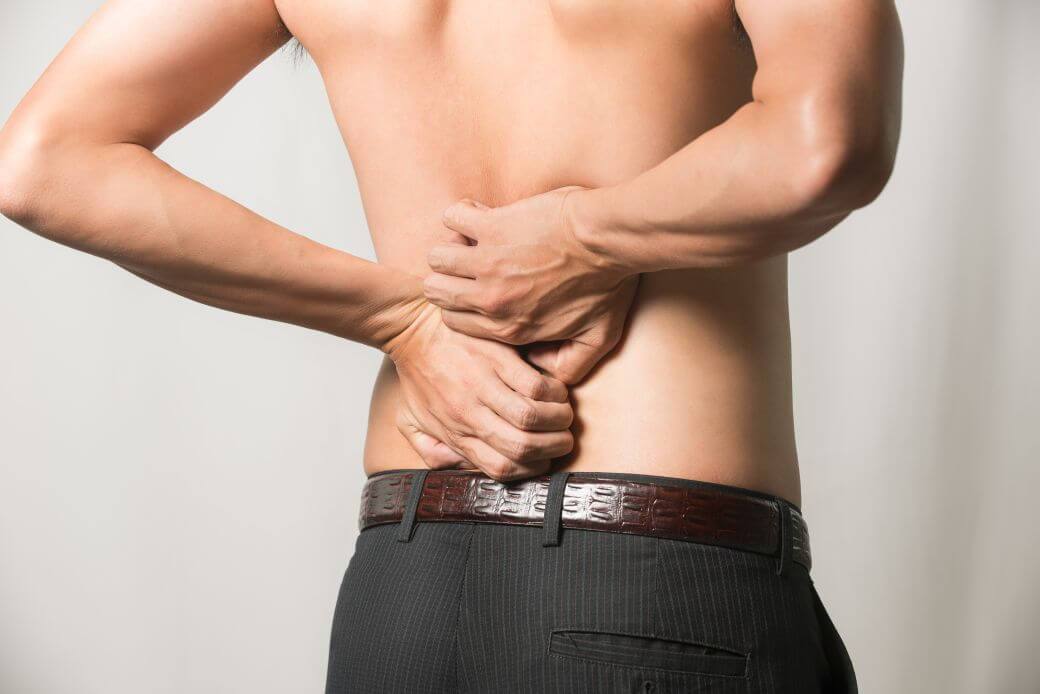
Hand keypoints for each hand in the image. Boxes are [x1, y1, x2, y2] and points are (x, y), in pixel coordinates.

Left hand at [383, 300, 574, 480]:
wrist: (413, 329)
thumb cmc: (418, 375)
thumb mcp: (410, 422)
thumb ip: (434, 452)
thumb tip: (463, 468)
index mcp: (455, 433)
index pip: (501, 467)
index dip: (531, 468)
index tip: (543, 459)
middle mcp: (470, 414)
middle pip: (522, 447)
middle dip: (552, 448)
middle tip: (563, 437)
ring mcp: (484, 385)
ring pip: (532, 417)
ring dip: (557, 419)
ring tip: (562, 413)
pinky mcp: (497, 358)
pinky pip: (535, 384)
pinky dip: (552, 391)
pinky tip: (553, 388)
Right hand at [423, 187, 638, 383]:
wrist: (608, 240)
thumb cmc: (608, 284)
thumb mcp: (598, 338)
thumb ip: (572, 365)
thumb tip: (547, 370)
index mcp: (510, 327)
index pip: (456, 322)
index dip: (462, 305)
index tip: (474, 290)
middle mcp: (491, 300)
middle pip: (437, 292)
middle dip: (449, 279)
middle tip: (469, 265)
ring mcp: (487, 262)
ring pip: (438, 258)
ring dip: (453, 247)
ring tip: (472, 240)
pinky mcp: (491, 227)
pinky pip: (453, 218)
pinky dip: (462, 213)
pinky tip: (480, 214)